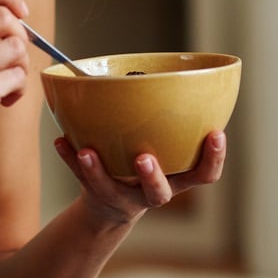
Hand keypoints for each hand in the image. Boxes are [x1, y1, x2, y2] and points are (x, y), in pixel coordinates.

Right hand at [0, 0, 29, 187]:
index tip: (18, 12)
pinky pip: (17, 77)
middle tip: (10, 60)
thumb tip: (12, 4)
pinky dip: (18, 90)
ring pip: (16, 47)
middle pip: (3, 15)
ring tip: (4, 84)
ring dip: (20, 67)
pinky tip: (2, 102)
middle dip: (20, 37)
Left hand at [55, 129, 227, 226]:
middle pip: (159, 192)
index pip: (204, 174)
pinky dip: (69, 158)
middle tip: (143, 158)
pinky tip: (61, 141)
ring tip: (87, 151)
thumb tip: (169, 70)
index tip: (216, 133)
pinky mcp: (96, 195)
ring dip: (98, 171)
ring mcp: (123, 198)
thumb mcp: (166, 149)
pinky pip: (80, 177)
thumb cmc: (144, 164)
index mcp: (177, 177)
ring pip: (111, 189)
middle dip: (152, 177)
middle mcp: (153, 191)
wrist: (112, 206)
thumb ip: (170, 123)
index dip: (214, 158)